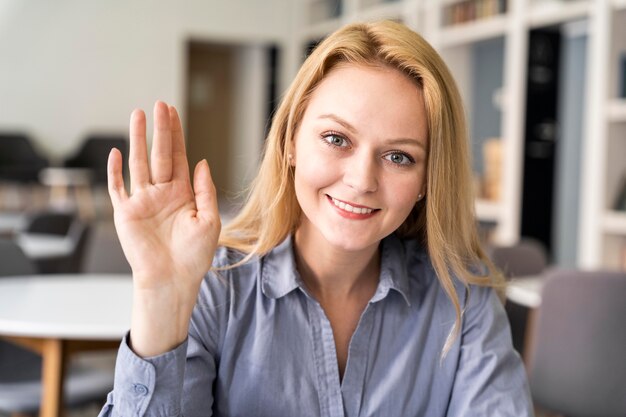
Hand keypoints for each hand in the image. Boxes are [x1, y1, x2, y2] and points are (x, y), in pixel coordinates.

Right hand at [107, 101, 220, 355]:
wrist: (173, 281)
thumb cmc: (194, 256)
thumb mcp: (210, 220)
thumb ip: (206, 190)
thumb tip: (202, 161)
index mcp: (183, 193)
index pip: (178, 156)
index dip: (176, 134)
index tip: (173, 112)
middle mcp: (161, 193)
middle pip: (159, 154)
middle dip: (159, 130)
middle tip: (159, 105)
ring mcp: (142, 201)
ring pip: (139, 163)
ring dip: (137, 140)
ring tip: (138, 115)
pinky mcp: (126, 214)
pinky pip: (118, 188)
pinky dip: (115, 171)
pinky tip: (117, 152)